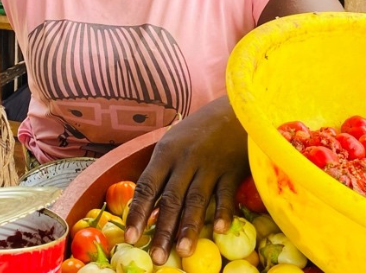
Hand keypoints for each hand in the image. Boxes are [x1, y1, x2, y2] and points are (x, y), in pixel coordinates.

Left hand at [123, 96, 248, 265]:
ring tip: (183, 252)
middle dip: (162, 230)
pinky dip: (223, 212)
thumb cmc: (200, 129)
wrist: (235, 108)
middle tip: (156, 257)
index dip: (138, 213)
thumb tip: (148, 206)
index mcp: (166, 152)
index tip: (130, 236)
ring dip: (189, 228)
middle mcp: (185, 160)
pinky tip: (218, 230)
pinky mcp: (233, 169)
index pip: (147, 187)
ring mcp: (210, 165)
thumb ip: (163, 170)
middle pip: (171, 200)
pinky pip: (226, 194)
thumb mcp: (175, 141)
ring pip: (197, 201)